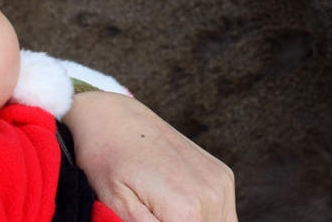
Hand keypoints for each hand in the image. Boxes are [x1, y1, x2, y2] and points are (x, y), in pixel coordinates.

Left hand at [63, 91, 237, 221]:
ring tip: (163, 209)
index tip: (146, 216)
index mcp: (186, 211)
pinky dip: (204, 217)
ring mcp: (221, 183)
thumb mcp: (116, 205)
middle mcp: (212, 196)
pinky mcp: (223, 175)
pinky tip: (177, 205)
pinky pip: (222, 213)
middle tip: (151, 212)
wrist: (116, 118)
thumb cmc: (108, 161)